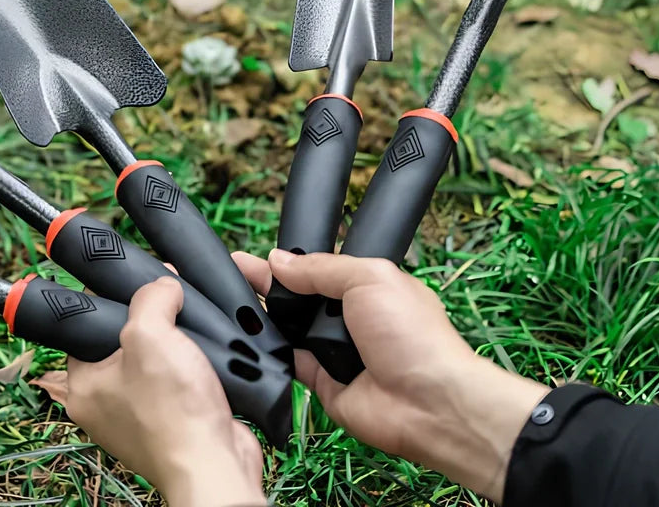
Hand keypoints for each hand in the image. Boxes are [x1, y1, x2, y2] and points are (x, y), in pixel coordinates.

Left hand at [64, 277, 266, 506]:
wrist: (215, 464)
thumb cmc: (173, 411)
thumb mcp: (151, 334)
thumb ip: (150, 298)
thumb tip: (163, 285)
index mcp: (83, 386)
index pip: (85, 327)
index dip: (110, 298)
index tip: (134, 280)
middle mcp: (105, 404)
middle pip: (121, 341)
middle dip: (148, 319)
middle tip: (168, 298)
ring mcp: (138, 417)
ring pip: (151, 361)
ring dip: (172, 343)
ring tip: (189, 324)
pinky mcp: (169, 424)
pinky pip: (173, 383)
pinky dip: (188, 366)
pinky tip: (202, 354)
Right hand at [235, 250, 547, 502]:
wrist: (431, 404)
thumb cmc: (410, 332)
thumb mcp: (369, 278)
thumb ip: (320, 268)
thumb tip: (276, 260)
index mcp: (364, 285)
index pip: (318, 268)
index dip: (289, 261)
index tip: (254, 255)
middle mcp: (347, 316)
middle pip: (298, 297)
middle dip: (267, 284)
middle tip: (230, 271)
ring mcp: (333, 350)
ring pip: (289, 328)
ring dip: (263, 316)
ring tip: (226, 299)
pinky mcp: (322, 383)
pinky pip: (289, 363)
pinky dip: (270, 352)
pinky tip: (242, 336)